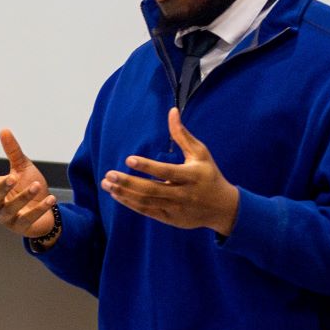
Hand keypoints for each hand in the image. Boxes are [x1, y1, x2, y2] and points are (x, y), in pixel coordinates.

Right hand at [0, 128, 56, 238]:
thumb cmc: (29, 186)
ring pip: (11, 209)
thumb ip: (13, 152)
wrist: (46, 208)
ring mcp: (8, 218)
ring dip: (24, 197)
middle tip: (13, 177)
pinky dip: (39, 209)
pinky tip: (51, 198)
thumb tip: (4, 130)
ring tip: (37, 186)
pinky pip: (28, 218)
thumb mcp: (23, 167)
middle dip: (4, 187)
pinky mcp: (21, 227)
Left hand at [100, 108, 239, 234]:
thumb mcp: (200, 153)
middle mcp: (183, 193)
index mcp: (191, 176)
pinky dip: (131, 204)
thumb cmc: (209, 175)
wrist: (222, 208)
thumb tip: (171, 111)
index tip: (129, 159)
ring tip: (106, 184)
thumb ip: (182, 134)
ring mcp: (176, 208)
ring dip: (124, 194)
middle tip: (108, 175)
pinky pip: (147, 211)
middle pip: (151, 189)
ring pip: (146, 202)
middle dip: (128, 182)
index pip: (166, 171)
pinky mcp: (170, 218)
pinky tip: (117, 195)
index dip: (147, 166)